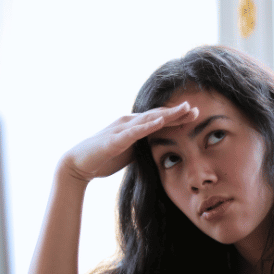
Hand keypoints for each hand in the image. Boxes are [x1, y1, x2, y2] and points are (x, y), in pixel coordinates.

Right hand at [61, 102, 197, 182]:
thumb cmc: (103, 158)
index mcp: (133, 126)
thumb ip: (142, 146)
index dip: (176, 117)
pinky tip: (160, 122)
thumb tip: (158, 148)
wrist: (78, 164)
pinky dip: (147, 126)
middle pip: (157, 115)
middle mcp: (128, 122)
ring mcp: (121, 129)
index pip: (158, 119)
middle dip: (177, 112)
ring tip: (183, 109)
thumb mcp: (129, 151)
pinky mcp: (115, 139)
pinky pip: (134, 132)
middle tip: (196, 109)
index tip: (195, 115)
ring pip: (148, 119)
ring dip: (167, 114)